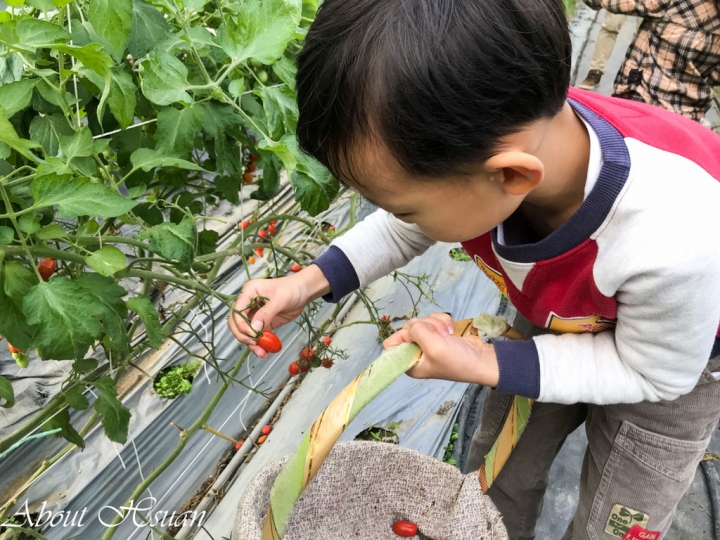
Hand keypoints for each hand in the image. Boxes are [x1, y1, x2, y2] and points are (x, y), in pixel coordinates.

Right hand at [228, 265, 330, 357]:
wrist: (303, 292)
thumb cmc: (292, 289)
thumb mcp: (280, 299)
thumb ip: (266, 313)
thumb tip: (254, 328)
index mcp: (248, 292)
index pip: (237, 311)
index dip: (241, 324)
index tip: (253, 334)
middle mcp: (248, 303)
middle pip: (236, 323)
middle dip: (243, 335)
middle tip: (254, 344)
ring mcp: (255, 314)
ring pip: (245, 332)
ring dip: (251, 344)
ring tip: (262, 353)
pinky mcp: (263, 323)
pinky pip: (256, 336)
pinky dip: (259, 345)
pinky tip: (265, 352)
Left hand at [383, 313, 498, 385]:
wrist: (481, 360)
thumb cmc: (456, 360)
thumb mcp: (434, 348)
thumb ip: (417, 332)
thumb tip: (411, 324)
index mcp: (409, 362)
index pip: (390, 344)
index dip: (402, 336)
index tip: (415, 336)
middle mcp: (415, 351)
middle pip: (407, 328)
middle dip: (424, 327)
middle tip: (437, 336)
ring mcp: (427, 341)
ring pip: (421, 321)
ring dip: (436, 324)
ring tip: (447, 335)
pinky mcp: (438, 333)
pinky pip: (433, 318)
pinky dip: (442, 321)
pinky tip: (450, 331)